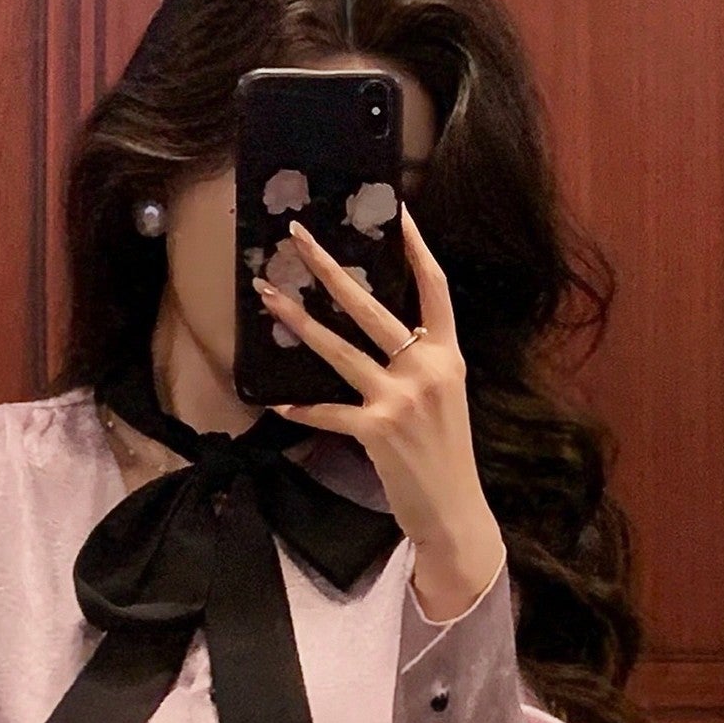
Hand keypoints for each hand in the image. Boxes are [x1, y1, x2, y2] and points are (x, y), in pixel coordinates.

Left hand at [251, 206, 504, 582]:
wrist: (455, 511)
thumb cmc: (445, 456)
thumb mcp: (445, 399)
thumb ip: (420, 366)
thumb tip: (381, 341)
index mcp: (448, 355)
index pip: (435, 288)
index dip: (418, 248)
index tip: (399, 211)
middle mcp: (427, 368)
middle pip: (370, 306)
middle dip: (328, 268)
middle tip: (298, 236)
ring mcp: (401, 398)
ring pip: (338, 349)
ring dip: (298, 322)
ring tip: (268, 298)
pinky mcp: (376, 431)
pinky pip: (327, 412)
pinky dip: (300, 410)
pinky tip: (275, 405)